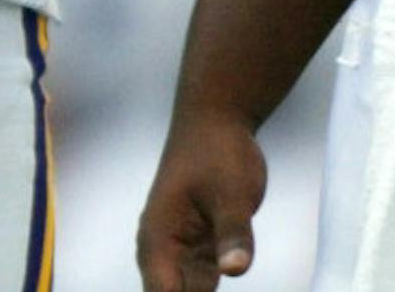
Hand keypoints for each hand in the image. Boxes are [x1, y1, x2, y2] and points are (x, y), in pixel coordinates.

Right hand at [137, 104, 266, 290]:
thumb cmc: (217, 150)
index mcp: (158, 241)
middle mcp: (163, 254)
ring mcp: (181, 254)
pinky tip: (229, 277)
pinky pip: (203, 287)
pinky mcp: (202, 251)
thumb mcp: (231, 192)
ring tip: (226, 272)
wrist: (218, 120)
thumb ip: (234, 234)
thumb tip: (236, 272)